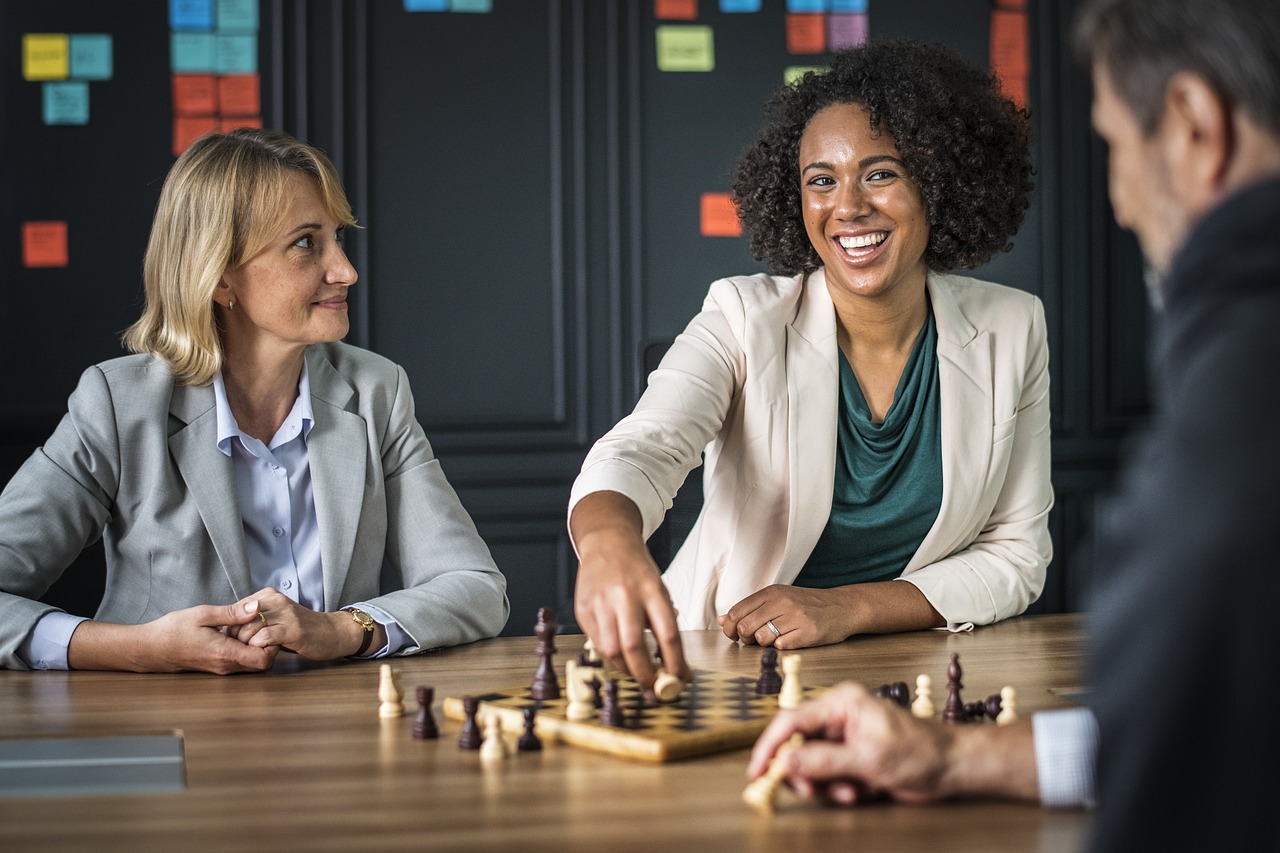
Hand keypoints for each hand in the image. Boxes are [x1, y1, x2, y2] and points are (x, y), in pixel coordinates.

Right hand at [68, 599, 278, 673]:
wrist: (151, 648)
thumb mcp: (203, 615)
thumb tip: (257, 607)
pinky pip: (241, 661)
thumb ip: (232, 613)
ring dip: (257, 646)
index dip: (273, 643)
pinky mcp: (218, 666)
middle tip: (261, 623)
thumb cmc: (173, 630)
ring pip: (252, 663)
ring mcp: (222, 668)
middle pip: (263, 663)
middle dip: (269, 644)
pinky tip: (237, 632)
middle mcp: (226, 666)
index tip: (268, 626)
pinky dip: (246, 648)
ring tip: (249, 625)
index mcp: (225, 653)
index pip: (265, 659)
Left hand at [230, 588, 370, 660]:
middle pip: (239, 618)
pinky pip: (265, 636)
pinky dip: (258, 647)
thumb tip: (228, 628)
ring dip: (245, 644)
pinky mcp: (293, 629)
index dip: (230, 627)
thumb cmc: (301, 629)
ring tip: (250, 652)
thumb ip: (255, 617)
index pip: (236, 609)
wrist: (333, 633)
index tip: (234, 641)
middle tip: (239, 649)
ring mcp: (286, 614)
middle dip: (235, 637)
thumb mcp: (276, 617)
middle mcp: (276, 600)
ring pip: (250, 627)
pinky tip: (262, 652)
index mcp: (269, 595)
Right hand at [570, 493, 690, 693]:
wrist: (607, 542)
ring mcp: (600, 602)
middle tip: (655, 689)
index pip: (668, 634)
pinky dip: (611, 657)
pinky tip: (620, 657)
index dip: (675, 663)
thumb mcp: (659, 590)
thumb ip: (664, 624)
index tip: (681, 680)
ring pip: (611, 650)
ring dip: (626, 670)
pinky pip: (597, 643)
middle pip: (634, 646)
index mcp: (651, 589)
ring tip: (637, 674)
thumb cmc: (638, 571)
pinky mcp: (583, 609)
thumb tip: (675, 668)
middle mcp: (624, 595)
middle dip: (645, 675)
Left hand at [718, 585, 855, 648]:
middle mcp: (782, 602)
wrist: (842, 607)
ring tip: (774, 639)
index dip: (730, 627)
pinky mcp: (808, 633)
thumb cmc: (806, 605)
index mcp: (771, 592)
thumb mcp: (778, 599)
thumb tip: (722, 621)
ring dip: (763, 644)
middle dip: (745, 638)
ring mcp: (796, 617)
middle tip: (754, 639)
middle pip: (745, 627)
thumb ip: (751, 609)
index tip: (734, 634)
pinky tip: (789, 640)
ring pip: (762, 638)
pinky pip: (781, 647)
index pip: (736, 612)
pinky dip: (781, 647)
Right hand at [746, 682, 953, 805]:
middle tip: (812, 792)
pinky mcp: (851, 757)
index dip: (770, 746)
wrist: (952, 767)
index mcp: (841, 703)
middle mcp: (838, 717)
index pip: (791, 720)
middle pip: (797, 745)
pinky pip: (829, 775)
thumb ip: (824, 760)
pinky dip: (839, 789)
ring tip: (851, 792)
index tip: (757, 772)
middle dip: (803, 773)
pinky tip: (861, 791)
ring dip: (827, 785)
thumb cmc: (921, 751)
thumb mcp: (869, 758)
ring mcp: (844, 738)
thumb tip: (786, 762)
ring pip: (811, 764)